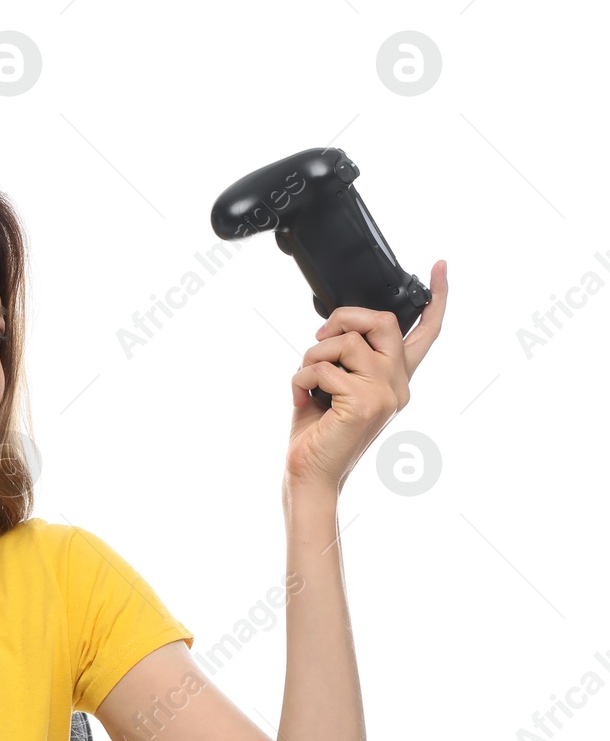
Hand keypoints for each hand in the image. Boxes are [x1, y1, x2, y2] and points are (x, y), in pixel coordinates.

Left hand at [286, 259, 448, 493]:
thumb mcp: (335, 385)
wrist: (309, 474)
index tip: (440, 266)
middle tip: (321, 337)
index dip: (437, 298)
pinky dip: (300, 377)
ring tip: (304, 378)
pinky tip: (300, 397)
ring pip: (348, 342)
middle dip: (344, 318)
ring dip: (313, 354)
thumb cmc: (318, 433)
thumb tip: (337, 326)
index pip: (426, 333)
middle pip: (383, 321)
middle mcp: (398, 384)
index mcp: (396, 378)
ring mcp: (386, 393)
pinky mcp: (365, 402)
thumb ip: (348, 356)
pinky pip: (324, 368)